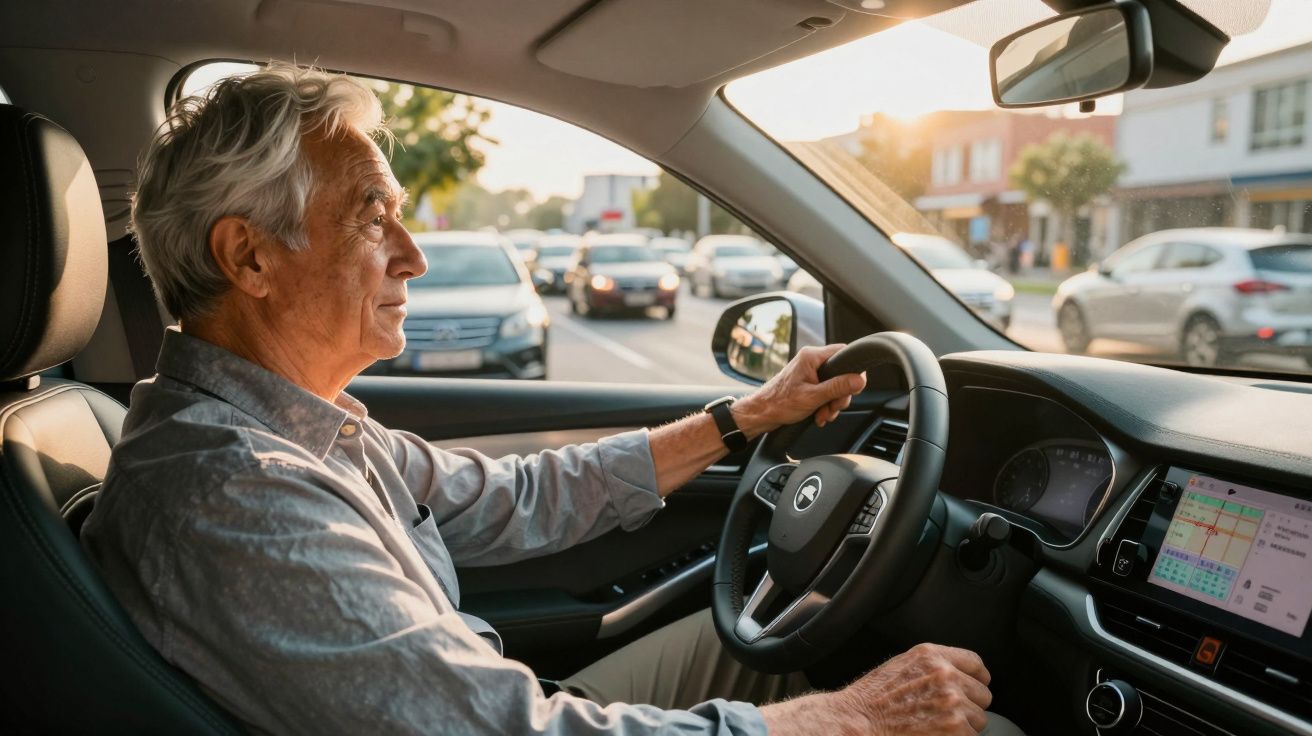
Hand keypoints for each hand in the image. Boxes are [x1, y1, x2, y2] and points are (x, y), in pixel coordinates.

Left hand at [732, 344, 865, 437]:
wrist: (761, 414)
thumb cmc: (779, 403)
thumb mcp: (813, 397)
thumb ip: (838, 387)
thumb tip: (859, 380)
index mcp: (812, 356)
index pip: (844, 352)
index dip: (853, 370)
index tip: (854, 387)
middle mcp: (811, 360)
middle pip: (842, 373)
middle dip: (840, 395)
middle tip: (833, 407)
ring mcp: (810, 372)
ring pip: (835, 385)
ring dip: (832, 403)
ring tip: (823, 415)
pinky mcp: (808, 383)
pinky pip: (826, 391)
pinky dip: (825, 404)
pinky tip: (819, 415)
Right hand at [760, 643, 991, 734]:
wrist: (859, 720)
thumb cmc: (874, 697)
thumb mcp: (903, 664)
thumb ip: (933, 665)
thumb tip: (958, 675)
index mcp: (932, 655)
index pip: (975, 663)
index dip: (977, 678)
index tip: (974, 686)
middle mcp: (946, 675)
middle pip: (982, 694)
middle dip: (969, 705)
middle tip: (946, 713)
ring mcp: (952, 702)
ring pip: (980, 718)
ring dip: (965, 725)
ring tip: (938, 725)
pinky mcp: (954, 727)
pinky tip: (937, 734)